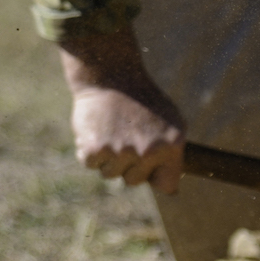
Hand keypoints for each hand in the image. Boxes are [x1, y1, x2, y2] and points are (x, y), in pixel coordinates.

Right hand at [59, 27, 185, 194]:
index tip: (147, 165)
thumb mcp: (170, 120)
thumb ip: (172, 152)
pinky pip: (89, 163)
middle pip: (133, 180)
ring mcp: (121, 152)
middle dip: (127, 164)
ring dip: (106, 157)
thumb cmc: (140, 98)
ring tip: (108, 130)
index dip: (154, 175)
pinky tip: (94, 130)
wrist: (108, 74)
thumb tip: (169, 186)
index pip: (166, 186)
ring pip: (110, 173)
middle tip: (123, 136)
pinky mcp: (95, 149)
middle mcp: (148, 152)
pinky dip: (87, 150)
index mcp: (171, 146)